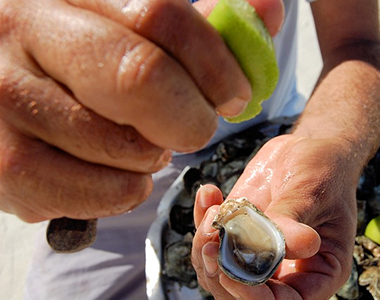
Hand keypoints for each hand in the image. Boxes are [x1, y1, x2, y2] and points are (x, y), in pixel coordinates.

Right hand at [0, 0, 282, 221]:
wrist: (2, 97)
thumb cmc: (80, 65)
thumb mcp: (128, 29)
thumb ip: (201, 22)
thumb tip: (268, 8)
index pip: (161, 15)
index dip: (215, 63)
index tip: (235, 96)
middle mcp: (22, 33)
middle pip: (139, 78)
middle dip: (189, 118)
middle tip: (194, 128)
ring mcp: (3, 101)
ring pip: (120, 145)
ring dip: (152, 157)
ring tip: (143, 146)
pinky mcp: (1, 163)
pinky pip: (94, 193)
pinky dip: (123, 192)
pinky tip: (116, 173)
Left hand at [192, 135, 359, 298]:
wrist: (309, 147)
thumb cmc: (324, 169)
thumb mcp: (312, 190)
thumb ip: (293, 217)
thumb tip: (288, 245)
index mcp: (318, 270)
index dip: (253, 296)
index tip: (230, 274)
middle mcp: (287, 267)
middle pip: (244, 293)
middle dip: (220, 271)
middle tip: (210, 240)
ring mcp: (258, 249)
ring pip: (221, 270)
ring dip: (206, 244)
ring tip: (213, 209)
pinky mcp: (239, 229)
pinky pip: (212, 238)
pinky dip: (203, 219)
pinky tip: (209, 193)